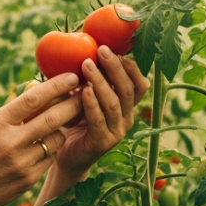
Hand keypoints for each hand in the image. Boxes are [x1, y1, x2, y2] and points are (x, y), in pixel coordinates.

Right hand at [0, 73, 83, 205]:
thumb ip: (8, 114)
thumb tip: (35, 92)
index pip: (33, 99)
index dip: (56, 86)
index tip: (72, 77)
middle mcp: (10, 142)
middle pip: (52, 118)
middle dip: (72, 104)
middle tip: (84, 95)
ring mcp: (21, 162)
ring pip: (56, 139)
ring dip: (62, 129)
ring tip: (60, 124)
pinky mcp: (28, 179)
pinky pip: (51, 158)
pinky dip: (52, 149)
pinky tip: (46, 146)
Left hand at [56, 46, 149, 176]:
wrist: (66, 156)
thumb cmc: (74, 121)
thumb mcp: (85, 97)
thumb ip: (91, 79)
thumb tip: (85, 49)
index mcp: (127, 106)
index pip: (139, 85)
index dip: (131, 67)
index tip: (115, 49)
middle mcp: (126, 118)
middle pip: (128, 90)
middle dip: (115, 67)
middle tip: (101, 50)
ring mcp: (117, 132)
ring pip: (114, 103)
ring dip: (101, 81)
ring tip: (86, 65)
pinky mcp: (102, 143)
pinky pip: (99, 120)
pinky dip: (92, 104)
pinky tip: (83, 91)